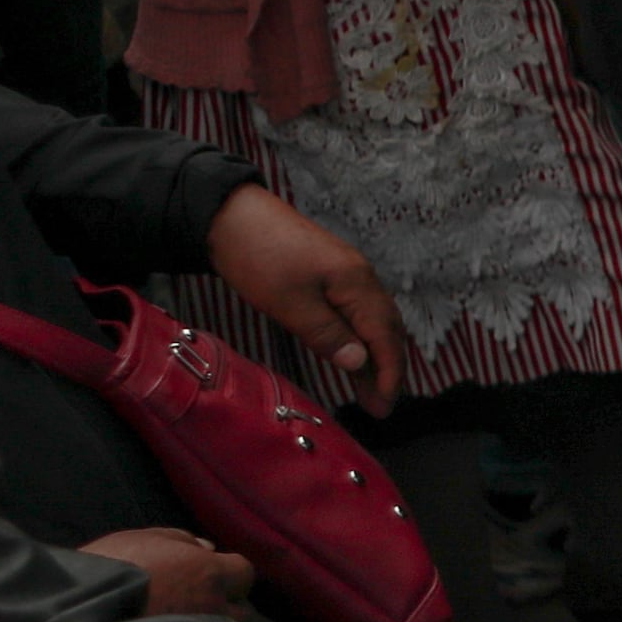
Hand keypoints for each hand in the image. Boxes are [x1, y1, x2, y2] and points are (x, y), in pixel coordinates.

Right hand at [80, 524, 252, 616]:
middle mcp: (213, 607)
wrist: (75, 612)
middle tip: (197, 605)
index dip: (229, 574)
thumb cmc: (110, 568)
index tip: (210, 576)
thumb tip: (209, 548)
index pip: (245, 573)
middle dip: (226, 607)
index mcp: (208, 573)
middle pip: (241, 612)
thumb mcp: (143, 538)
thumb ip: (182, 539)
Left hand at [203, 182, 405, 403]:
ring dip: (376, 355)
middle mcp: (361, 277)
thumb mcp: (289, 303)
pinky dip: (363, 337)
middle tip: (379, 406)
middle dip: (388, 369)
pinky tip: (354, 350)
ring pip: (375, 320)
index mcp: (356, 284)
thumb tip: (359, 363)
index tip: (383, 407)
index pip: (385, 335)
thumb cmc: (260, 258)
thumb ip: (327, 333)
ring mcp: (349, 273)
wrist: (234, 215)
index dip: (388, 373)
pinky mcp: (333, 272)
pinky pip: (360, 311)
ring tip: (369, 388)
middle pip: (388, 329)